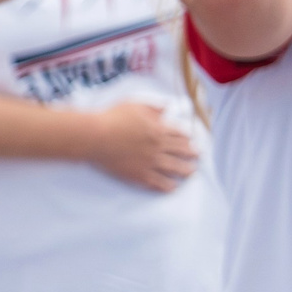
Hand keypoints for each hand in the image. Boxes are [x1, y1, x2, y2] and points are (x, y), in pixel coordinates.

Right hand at [83, 102, 201, 192]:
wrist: (94, 137)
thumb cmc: (111, 118)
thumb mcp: (133, 104)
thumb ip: (153, 106)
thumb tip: (167, 108)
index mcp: (158, 129)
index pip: (179, 134)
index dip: (187, 138)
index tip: (191, 140)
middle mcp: (158, 147)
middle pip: (181, 151)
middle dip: (191, 154)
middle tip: (197, 156)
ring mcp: (150, 162)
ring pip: (174, 168)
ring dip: (185, 171)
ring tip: (191, 173)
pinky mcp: (139, 175)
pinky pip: (158, 183)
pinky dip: (168, 186)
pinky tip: (173, 187)